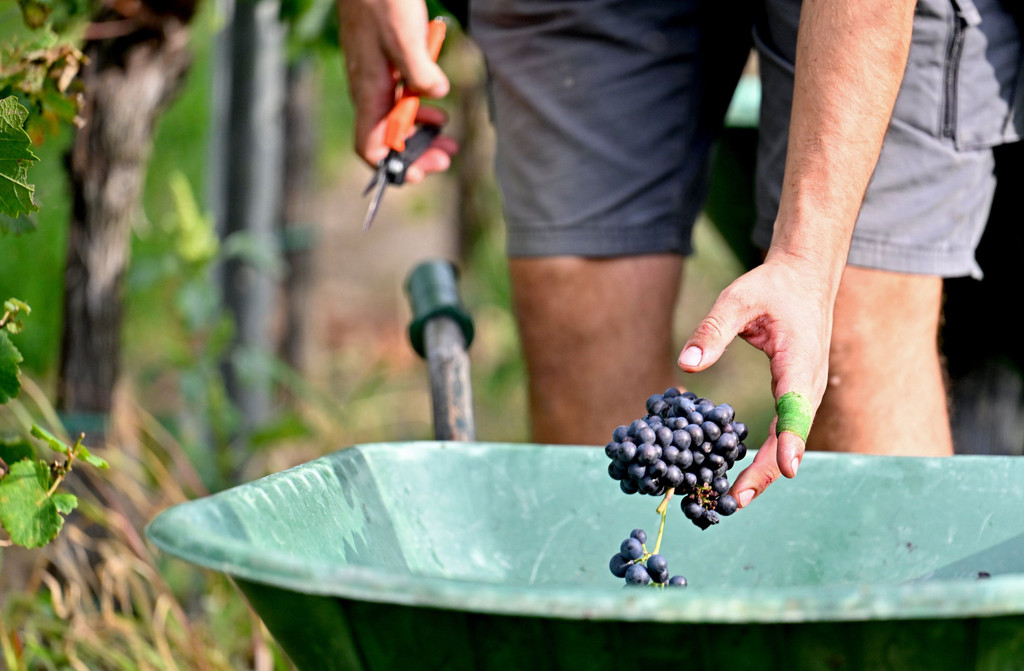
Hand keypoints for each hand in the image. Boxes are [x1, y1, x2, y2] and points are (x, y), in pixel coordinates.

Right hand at [337, 0, 458, 182]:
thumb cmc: (382, 1)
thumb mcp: (406, 38)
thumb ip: (421, 73)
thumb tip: (436, 97)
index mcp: (369, 92)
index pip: (371, 148)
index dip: (394, 167)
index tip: (420, 171)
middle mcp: (368, 91)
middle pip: (387, 140)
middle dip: (416, 154)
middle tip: (446, 156)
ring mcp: (375, 79)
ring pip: (395, 120)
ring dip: (422, 133)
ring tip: (448, 137)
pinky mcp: (384, 66)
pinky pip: (399, 98)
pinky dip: (419, 109)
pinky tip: (438, 105)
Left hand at [677, 252, 834, 507]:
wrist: (806, 278)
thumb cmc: (773, 287)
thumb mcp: (738, 300)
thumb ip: (712, 330)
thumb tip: (686, 364)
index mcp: (801, 361)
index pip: (797, 407)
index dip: (791, 440)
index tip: (785, 470)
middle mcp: (810, 384)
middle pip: (792, 435)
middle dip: (766, 471)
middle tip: (735, 499)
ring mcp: (807, 393)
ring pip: (789, 439)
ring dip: (764, 470)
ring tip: (734, 498)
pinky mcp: (798, 396)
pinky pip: (784, 430)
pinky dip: (765, 455)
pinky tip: (740, 475)